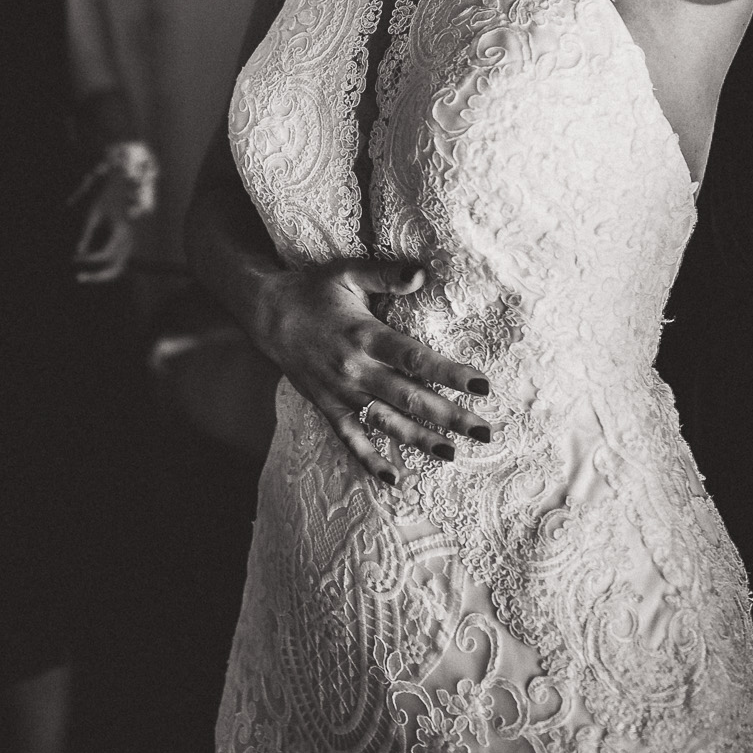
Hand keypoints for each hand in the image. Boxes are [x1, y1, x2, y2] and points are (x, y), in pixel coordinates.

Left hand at [71, 171, 135, 284]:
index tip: (74, 257)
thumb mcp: (93, 215)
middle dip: (98, 277)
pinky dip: (105, 267)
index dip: (89, 259)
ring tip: (84, 276)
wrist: (122, 187)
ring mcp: (130, 243)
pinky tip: (90, 265)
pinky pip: (118, 262)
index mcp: (122, 232)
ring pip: (119, 269)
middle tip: (80, 278)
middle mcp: (129, 240)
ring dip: (102, 275)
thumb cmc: (106, 198)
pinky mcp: (127, 244)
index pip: (106, 255)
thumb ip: (87, 235)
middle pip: (117, 269)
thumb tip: (78, 253)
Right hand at [249, 259, 489, 483]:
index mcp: (365, 335)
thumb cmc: (314, 290)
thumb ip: (386, 275)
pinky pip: (351, 440)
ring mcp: (341, 393)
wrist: (268, 314)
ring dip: (421, 441)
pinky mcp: (328, 407)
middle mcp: (355, 369)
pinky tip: (396, 479)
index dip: (449, 373)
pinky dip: (371, 461)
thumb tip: (423, 273)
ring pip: (387, 423)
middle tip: (484, 430)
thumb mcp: (348, 272)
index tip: (481, 385)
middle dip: (449, 416)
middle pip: (409, 398)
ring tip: (453, 454)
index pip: (415, 358)